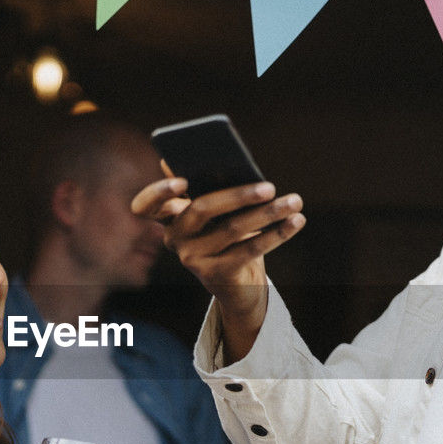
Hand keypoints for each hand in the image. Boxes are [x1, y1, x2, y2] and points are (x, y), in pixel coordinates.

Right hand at [131, 173, 303, 360]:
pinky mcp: (215, 276)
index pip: (146, 206)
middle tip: (269, 186)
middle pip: (201, 210)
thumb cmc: (228, 235)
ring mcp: (193, 259)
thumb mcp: (218, 211)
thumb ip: (213, 185)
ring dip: (268, 213)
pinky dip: (277, 234)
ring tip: (294, 201)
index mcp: (169, 217)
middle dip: (238, 195)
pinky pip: (249, 250)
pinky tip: (296, 221)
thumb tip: (225, 158)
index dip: (159, 192)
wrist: (237, 285)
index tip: (182, 181)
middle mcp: (175, 239)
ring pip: (233, 229)